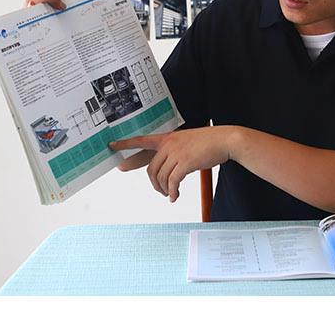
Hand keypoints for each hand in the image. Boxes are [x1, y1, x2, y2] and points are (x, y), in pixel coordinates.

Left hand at [108, 127, 234, 201]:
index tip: (111, 145)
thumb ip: (173, 152)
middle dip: (154, 184)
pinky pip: (173, 182)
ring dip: (164, 190)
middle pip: (151, 169)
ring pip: (161, 177)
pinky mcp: (185, 162)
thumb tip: (166, 173)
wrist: (223, 140)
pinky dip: (173, 192)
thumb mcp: (185, 142)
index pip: (140, 139)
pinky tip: (176, 196)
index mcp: (166, 138)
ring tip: (171, 195)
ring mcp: (176, 152)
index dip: (125, 143)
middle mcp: (168, 144)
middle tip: (162, 192)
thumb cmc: (205, 143)